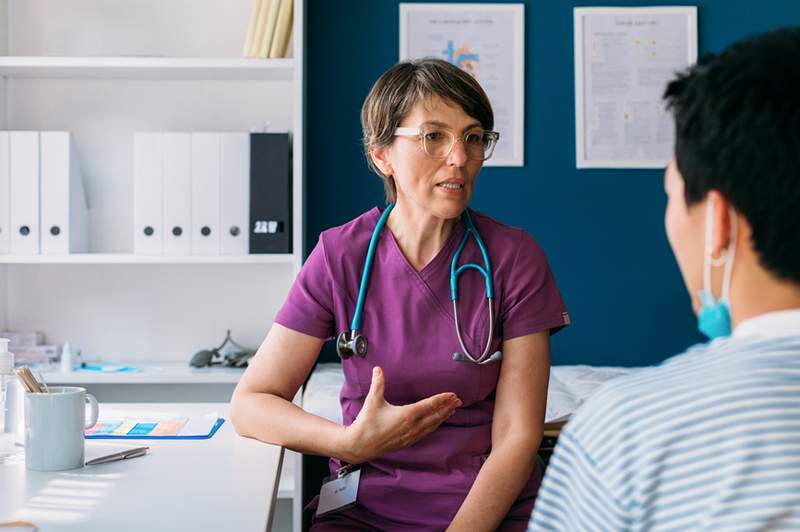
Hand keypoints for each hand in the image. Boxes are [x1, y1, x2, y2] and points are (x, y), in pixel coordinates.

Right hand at [342, 366, 461, 463]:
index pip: (429, 405)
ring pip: (432, 425)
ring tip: (452, 410)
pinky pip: (426, 433)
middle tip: (458, 401)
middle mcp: (413, 426)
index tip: (452, 394)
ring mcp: (411, 435)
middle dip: (447, 407)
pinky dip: (434, 426)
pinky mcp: (408, 442)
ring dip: (443, 417)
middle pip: (435, 415)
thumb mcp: (373, 400)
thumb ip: (378, 383)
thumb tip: (378, 368)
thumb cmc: (367, 422)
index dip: (442, 399)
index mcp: (407, 414)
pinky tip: (436, 424)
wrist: (360, 444)